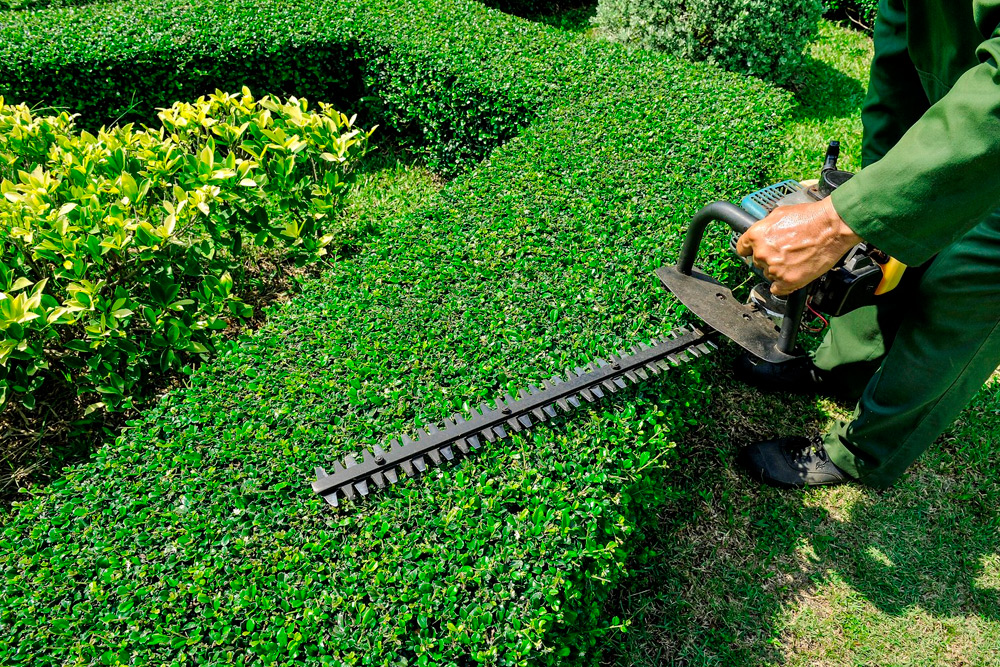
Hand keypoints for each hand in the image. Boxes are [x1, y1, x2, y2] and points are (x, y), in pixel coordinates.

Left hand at [735, 198, 861, 295]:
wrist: (832, 227)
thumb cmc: (810, 218)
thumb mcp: (779, 213)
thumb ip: (766, 227)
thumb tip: (762, 233)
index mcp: (756, 235)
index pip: (742, 248)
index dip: (750, 250)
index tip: (755, 252)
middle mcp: (762, 253)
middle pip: (757, 262)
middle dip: (769, 258)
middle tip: (785, 252)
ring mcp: (774, 268)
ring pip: (769, 274)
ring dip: (778, 270)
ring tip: (795, 259)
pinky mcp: (788, 281)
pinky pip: (778, 289)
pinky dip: (783, 285)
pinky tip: (792, 275)